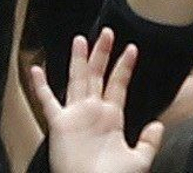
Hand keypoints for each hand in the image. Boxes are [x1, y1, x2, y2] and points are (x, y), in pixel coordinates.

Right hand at [31, 29, 163, 172]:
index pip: (118, 85)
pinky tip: (36, 69)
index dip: (125, 66)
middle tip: (107, 32)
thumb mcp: (139, 159)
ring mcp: (76, 117)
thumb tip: (157, 125)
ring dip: (80, 60)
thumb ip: (149, 142)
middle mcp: (93, 114)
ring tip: (81, 39)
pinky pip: (47, 102)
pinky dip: (40, 86)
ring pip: (77, 80)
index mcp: (111, 119)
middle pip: (98, 76)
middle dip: (102, 53)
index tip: (132, 48)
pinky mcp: (59, 124)